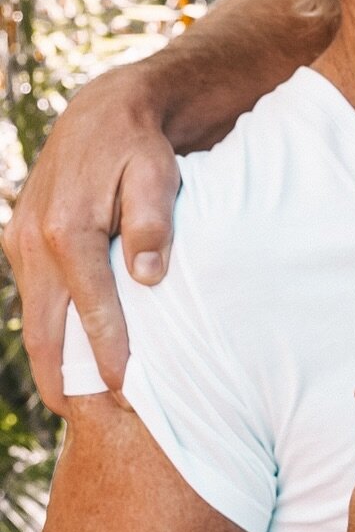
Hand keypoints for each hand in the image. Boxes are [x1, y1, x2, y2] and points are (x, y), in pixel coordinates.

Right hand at [2, 65, 179, 411]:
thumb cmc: (141, 145)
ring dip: (53, 359)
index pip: (93, 309)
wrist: (105, 111)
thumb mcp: (157, 175)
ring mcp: (20, 242)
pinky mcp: (21, 242)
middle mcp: (34, 240)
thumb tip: (148, 277)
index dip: (109, 355)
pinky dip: (49, 330)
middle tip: (90, 421)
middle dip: (64, 378)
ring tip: (79, 402)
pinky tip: (68, 357)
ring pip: (34, 317)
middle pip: (45, 328)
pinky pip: (34, 298)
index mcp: (68, 230)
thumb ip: (152, 225)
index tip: (127, 392)